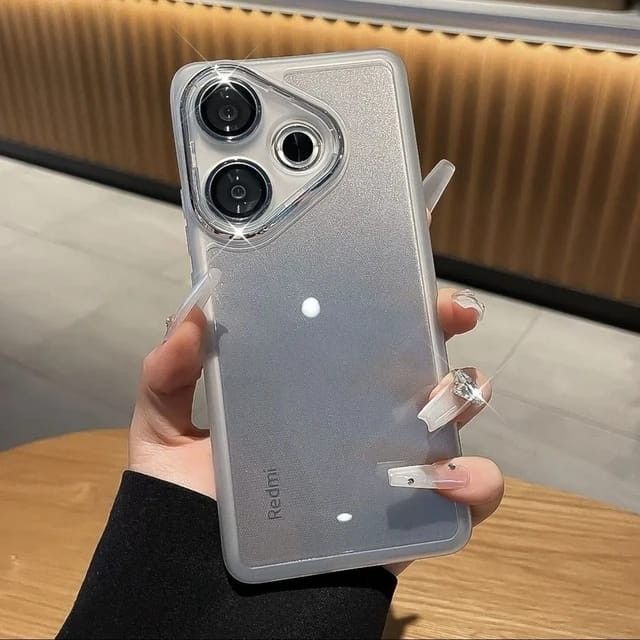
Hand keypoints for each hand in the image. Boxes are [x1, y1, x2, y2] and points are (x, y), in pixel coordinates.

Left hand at [129, 288, 502, 525]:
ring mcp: (388, 456)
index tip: (401, 253)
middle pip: (415, 353)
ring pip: (453, 413)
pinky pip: (466, 493)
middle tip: (449, 308)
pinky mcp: (409, 510)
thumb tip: (190, 318)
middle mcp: (356, 411)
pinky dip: (477, 483)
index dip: (384, 287)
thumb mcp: (166, 428)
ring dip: (468, 392)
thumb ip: (168, 374)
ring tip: (450, 392)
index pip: (354, 322)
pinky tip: (447, 476)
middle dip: (442, 320)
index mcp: (308, 380)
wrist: (211, 592)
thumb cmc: (189, 503)